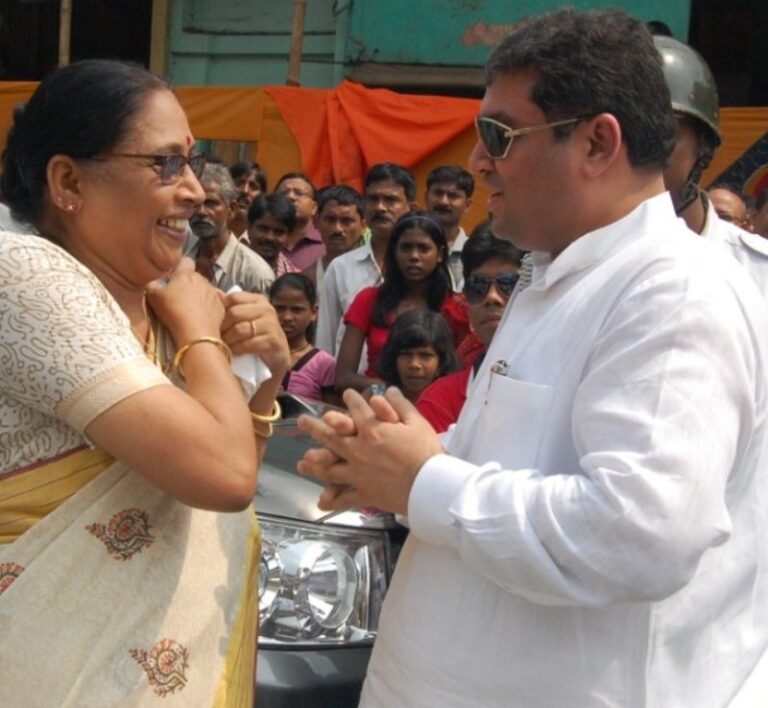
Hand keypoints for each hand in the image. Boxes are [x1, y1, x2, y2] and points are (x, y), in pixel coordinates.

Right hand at [146, 261, 224, 344]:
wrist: (196, 333)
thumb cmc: (173, 312)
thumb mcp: (154, 297)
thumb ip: (151, 285)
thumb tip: (151, 280)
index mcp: (186, 275)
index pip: (186, 261)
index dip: (180, 266)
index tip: (174, 276)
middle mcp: (203, 280)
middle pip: (196, 277)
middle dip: (189, 283)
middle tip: (179, 296)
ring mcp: (214, 293)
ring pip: (206, 289)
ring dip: (199, 295)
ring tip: (190, 308)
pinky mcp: (221, 307)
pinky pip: (214, 302)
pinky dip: (208, 307)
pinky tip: (201, 316)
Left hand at [220, 291, 289, 376]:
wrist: (276, 357)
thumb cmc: (256, 335)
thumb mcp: (245, 318)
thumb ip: (231, 306)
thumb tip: (214, 292)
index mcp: (258, 300)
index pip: (233, 297)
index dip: (221, 310)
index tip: (215, 322)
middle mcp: (266, 309)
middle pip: (235, 313)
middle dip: (222, 327)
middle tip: (216, 337)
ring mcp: (271, 324)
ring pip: (240, 329)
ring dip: (228, 340)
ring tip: (223, 345)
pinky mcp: (273, 341)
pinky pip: (248, 344)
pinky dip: (238, 349)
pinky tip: (234, 352)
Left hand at [297, 388, 442, 514]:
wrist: (429, 485)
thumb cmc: (426, 452)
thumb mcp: (417, 422)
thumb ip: (400, 404)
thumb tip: (389, 390)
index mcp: (371, 430)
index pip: (357, 410)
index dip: (352, 399)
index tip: (347, 394)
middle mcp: (358, 450)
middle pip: (331, 437)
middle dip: (315, 427)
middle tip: (302, 421)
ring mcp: (357, 473)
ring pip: (329, 468)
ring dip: (315, 464)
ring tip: (302, 462)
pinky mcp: (364, 493)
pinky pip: (344, 498)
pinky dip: (332, 500)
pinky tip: (322, 502)